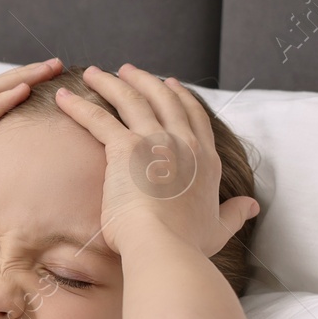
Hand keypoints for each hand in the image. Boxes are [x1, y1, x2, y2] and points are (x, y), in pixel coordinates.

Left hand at [55, 64, 257, 257]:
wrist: (165, 248)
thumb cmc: (187, 246)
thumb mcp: (218, 228)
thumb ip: (235, 213)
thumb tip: (252, 205)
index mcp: (206, 160)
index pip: (194, 117)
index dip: (181, 97)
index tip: (169, 83)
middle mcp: (184, 143)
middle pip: (163, 98)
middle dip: (144, 80)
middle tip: (127, 70)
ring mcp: (156, 141)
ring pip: (131, 99)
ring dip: (111, 83)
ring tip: (95, 74)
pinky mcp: (126, 148)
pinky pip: (98, 118)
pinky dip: (79, 106)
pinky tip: (64, 98)